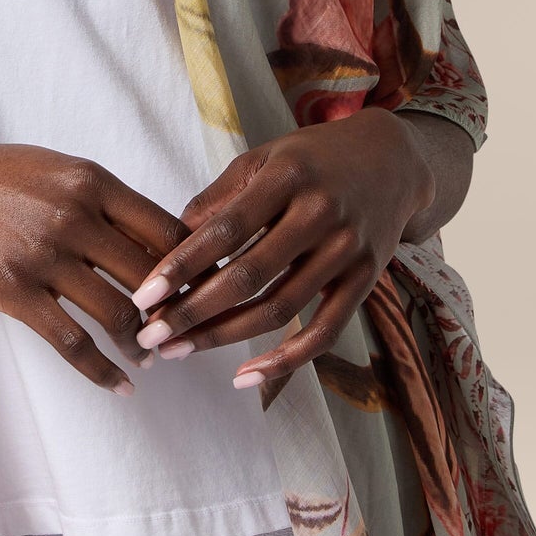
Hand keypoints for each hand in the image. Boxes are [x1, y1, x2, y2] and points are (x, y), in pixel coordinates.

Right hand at [0, 125, 187, 391]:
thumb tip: (151, 237)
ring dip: (144, 344)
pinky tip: (122, 386)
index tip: (204, 288)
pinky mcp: (13, 291)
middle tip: (184, 330)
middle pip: (152, 276)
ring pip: (119, 314)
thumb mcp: (52, 167)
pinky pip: (72, 343)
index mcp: (91, 179)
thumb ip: (100, 197)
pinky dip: (104, 372)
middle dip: (176, 310)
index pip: (166, 229)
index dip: (195, 265)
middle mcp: (74, 215)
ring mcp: (43, 256)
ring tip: (150, 356)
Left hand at [127, 111, 435, 389]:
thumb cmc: (311, 159)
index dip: (181, 266)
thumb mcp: (262, 159)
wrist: (391, 160)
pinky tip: (245, 376)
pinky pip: (324, 332)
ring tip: (178, 350)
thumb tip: (170, 244)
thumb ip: (217, 199)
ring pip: (280, 308)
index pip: (225, 230)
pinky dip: (286, 361)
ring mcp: (347, 249)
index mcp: (287, 177)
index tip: (143, 297)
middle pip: (248, 276)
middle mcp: (321, 213)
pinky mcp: (366, 280)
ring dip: (224, 337)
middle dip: (193, 312)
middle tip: (150, 337)